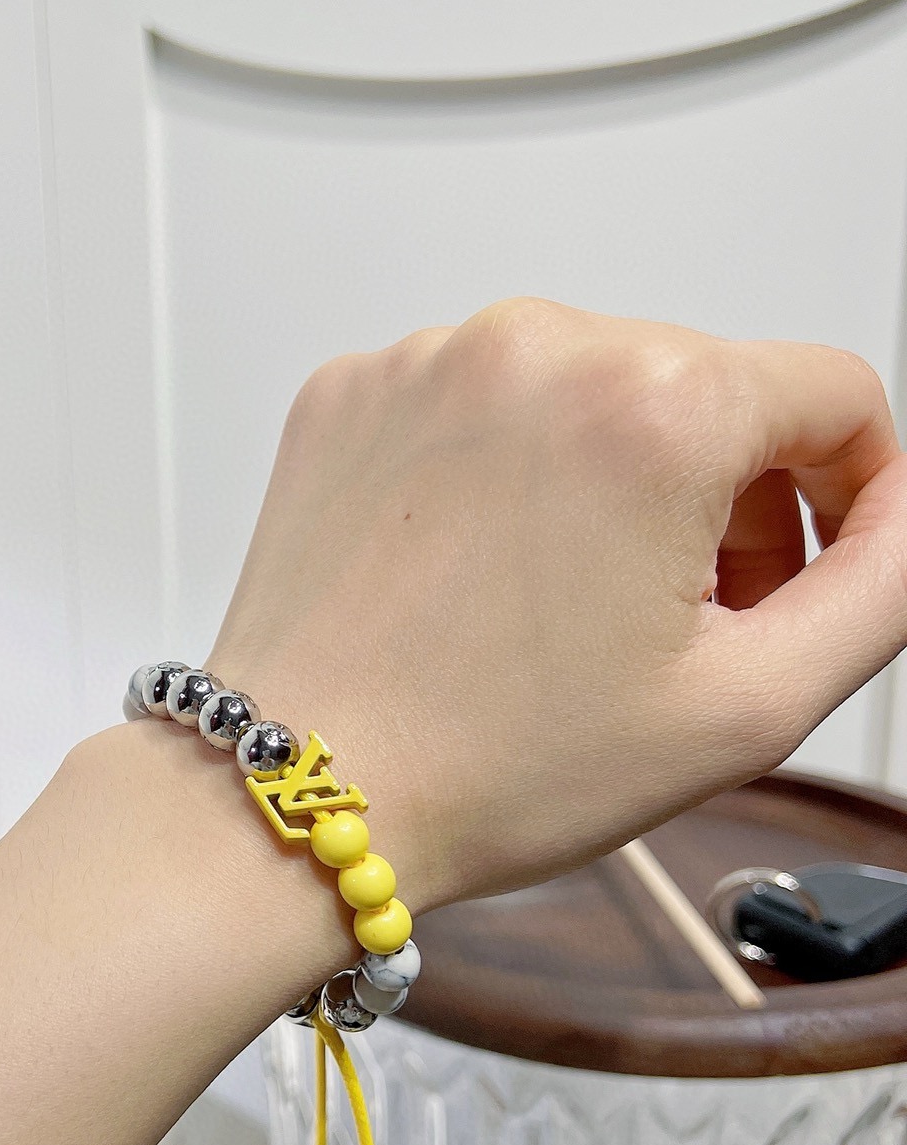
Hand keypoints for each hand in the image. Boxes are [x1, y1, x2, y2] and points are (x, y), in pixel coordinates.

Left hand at [212, 298, 906, 909]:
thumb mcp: (748, 705)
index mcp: (653, 405)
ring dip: (617, 479)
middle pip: (708, 387)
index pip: (833, 393)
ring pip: (591, 390)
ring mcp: (431, 360)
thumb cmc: (489, 768)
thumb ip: (884, 587)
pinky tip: (486, 575)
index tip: (808, 566)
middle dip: (728, 498)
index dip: (851, 493)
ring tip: (573, 607)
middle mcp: (537, 349)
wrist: (298, 795)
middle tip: (684, 620)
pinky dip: (507, 471)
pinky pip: (482, 402)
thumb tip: (904, 517)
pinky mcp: (355, 390)